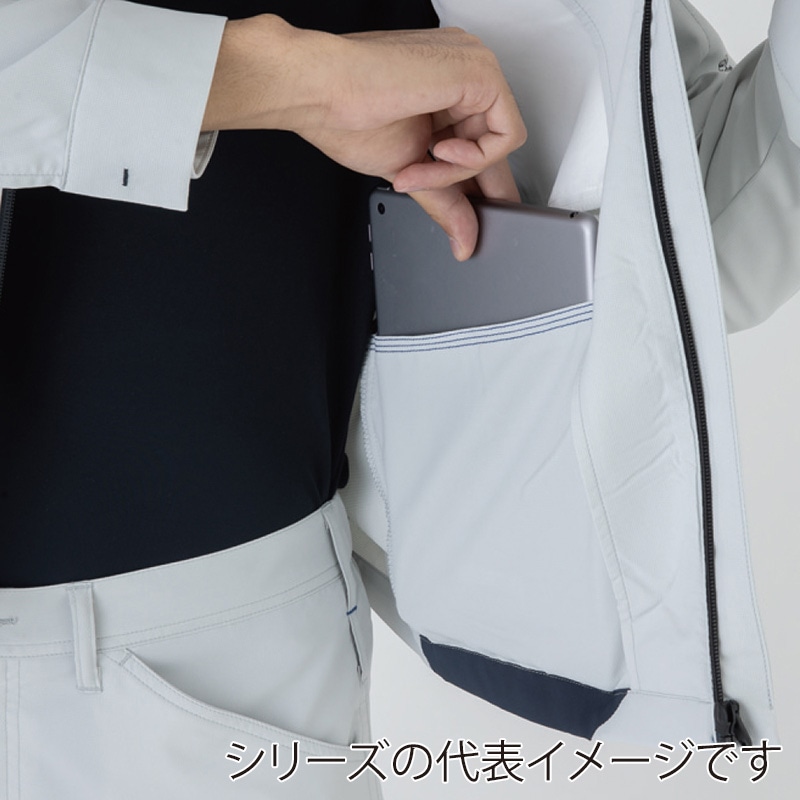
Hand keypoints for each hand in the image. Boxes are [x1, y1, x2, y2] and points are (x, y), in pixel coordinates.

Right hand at [203, 16, 525, 258]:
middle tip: (431, 193)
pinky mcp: (480, 72)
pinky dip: (471, 160)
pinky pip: (504, 136)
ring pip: (501, 143)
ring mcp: (475, 67)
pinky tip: (436, 154)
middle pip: (496, 146)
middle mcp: (465, 72)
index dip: (481, 183)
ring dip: (457, 172)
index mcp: (447, 88)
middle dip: (463, 182)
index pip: (484, 141)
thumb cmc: (346, 115)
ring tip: (416, 169)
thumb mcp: (409, 169)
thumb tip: (464, 242)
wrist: (318, 88)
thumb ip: (445, 202)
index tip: (479, 216)